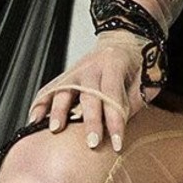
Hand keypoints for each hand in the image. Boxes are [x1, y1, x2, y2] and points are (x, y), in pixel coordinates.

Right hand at [26, 33, 159, 150]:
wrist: (124, 39)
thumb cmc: (137, 62)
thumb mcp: (147, 77)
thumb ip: (135, 99)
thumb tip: (123, 125)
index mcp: (115, 64)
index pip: (114, 95)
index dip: (115, 121)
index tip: (117, 143)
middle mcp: (92, 66)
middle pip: (89, 95)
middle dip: (90, 121)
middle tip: (92, 143)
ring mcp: (76, 71)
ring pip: (64, 90)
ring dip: (59, 111)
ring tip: (55, 129)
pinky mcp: (66, 76)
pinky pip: (49, 89)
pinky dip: (40, 104)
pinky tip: (34, 120)